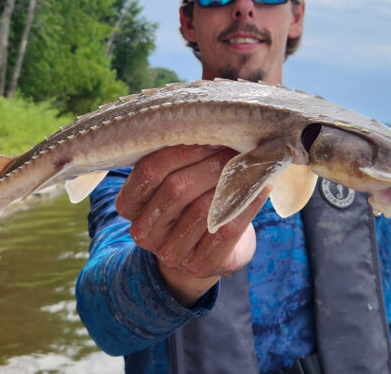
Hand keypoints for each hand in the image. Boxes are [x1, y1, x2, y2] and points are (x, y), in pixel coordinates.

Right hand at [116, 145, 268, 306]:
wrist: (206, 250)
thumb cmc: (189, 202)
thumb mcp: (172, 181)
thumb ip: (178, 159)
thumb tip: (211, 125)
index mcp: (129, 205)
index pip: (149, 171)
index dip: (181, 150)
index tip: (210, 135)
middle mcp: (143, 231)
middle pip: (176, 188)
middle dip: (210, 163)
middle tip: (234, 148)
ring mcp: (169, 253)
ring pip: (202, 209)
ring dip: (229, 182)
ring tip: (249, 165)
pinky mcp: (199, 265)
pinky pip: (226, 229)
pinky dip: (246, 205)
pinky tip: (260, 188)